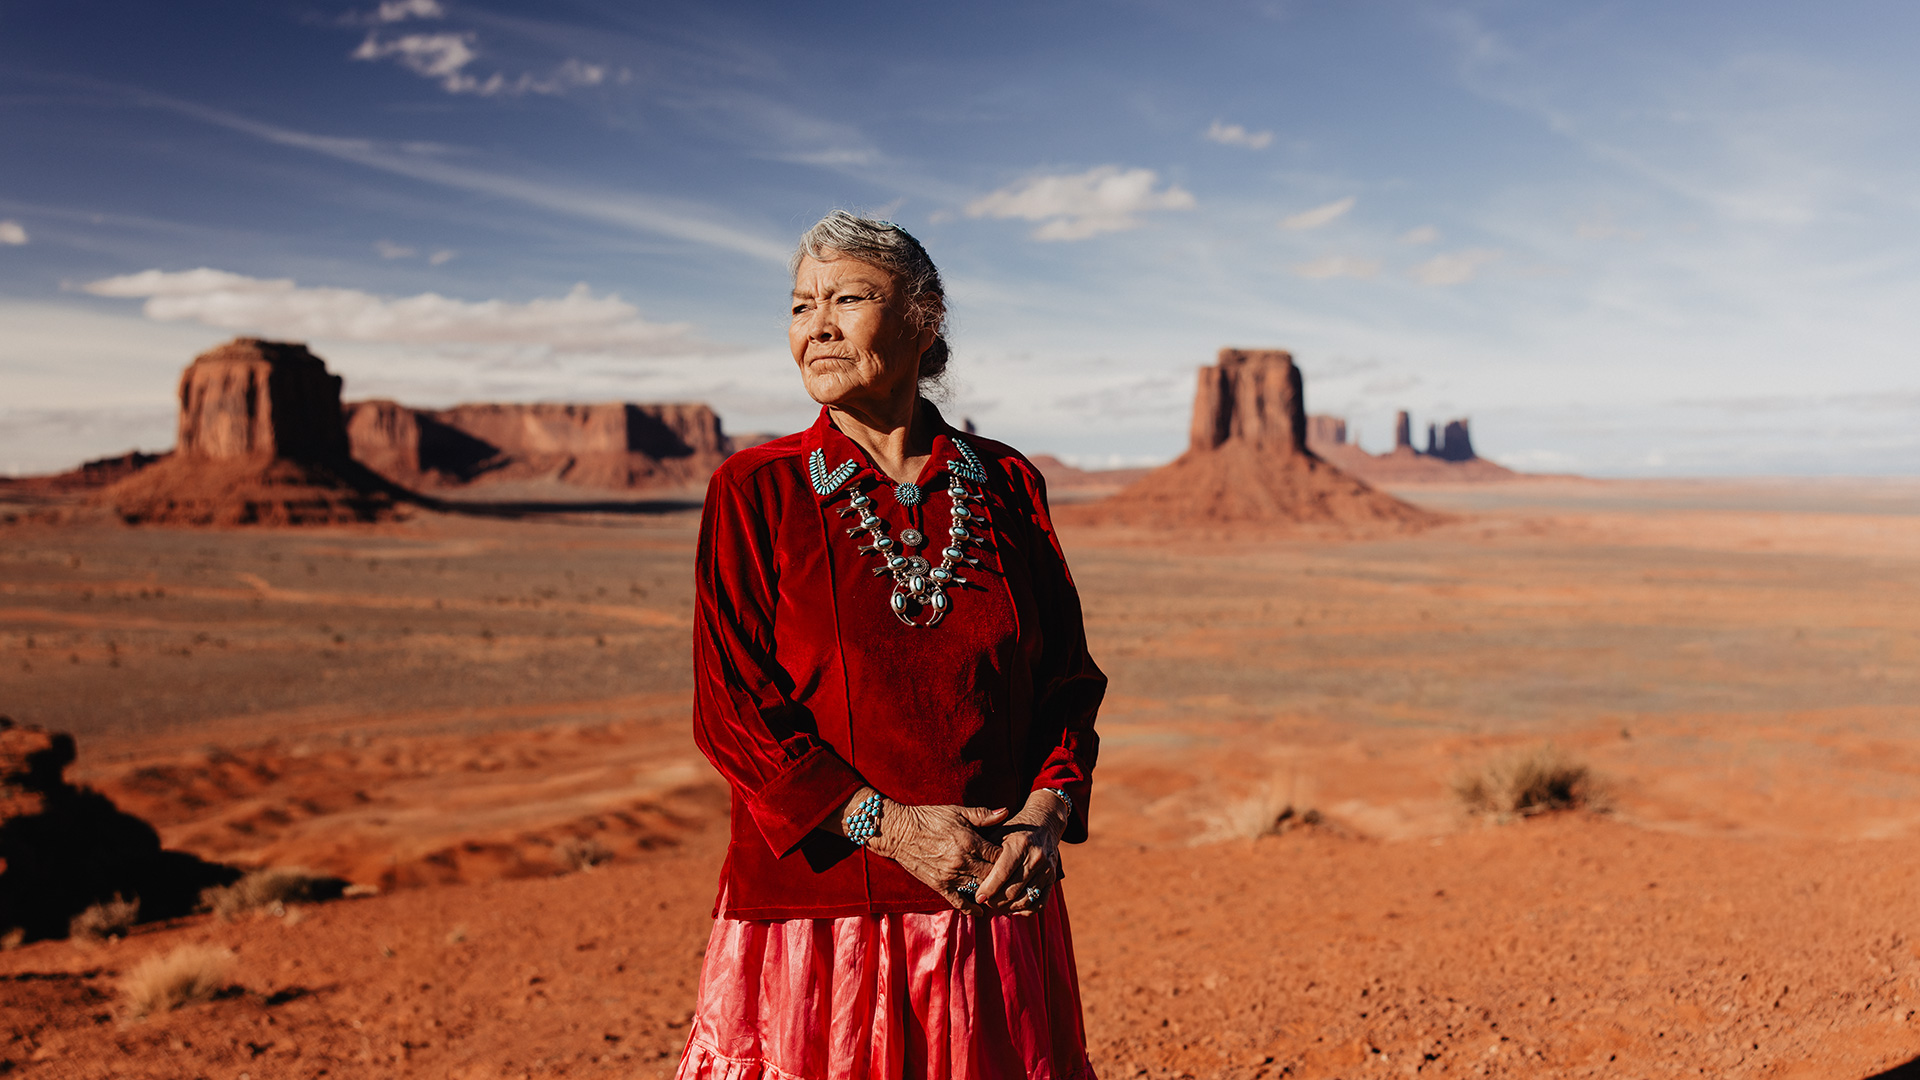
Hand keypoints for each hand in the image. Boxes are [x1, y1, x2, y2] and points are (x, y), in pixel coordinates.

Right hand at [867, 803, 1009, 912]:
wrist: (899, 832)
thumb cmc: (928, 818)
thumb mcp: (957, 812)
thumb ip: (983, 815)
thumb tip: (1006, 811)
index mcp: (968, 841)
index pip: (999, 855)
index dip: (1010, 858)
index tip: (1016, 859)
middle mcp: (961, 860)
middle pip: (992, 875)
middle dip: (1005, 878)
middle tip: (1015, 879)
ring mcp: (950, 875)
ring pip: (979, 889)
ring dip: (991, 892)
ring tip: (1003, 894)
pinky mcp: (939, 885)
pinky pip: (959, 901)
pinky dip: (971, 908)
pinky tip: (980, 911)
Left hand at [974, 790, 1066, 915]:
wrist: (1044, 823)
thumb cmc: (1014, 830)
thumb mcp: (998, 833)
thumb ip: (987, 853)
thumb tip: (971, 875)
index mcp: (1020, 844)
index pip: (1002, 874)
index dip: (988, 889)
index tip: (978, 897)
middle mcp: (1036, 857)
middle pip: (1013, 891)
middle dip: (996, 901)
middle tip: (985, 901)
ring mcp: (1046, 869)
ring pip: (1025, 900)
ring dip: (1008, 907)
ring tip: (996, 904)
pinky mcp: (1053, 878)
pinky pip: (1039, 903)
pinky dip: (1025, 910)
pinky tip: (1013, 907)